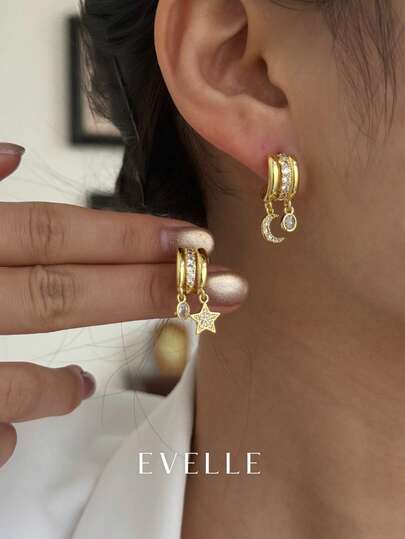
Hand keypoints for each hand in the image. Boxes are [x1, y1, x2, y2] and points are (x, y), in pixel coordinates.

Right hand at [0, 142, 246, 466]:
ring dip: (58, 387)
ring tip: (81, 386)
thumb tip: (15, 154)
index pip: (54, 233)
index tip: (197, 242)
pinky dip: (5, 435)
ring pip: (17, 382)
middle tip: (222, 288)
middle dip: (143, 292)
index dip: (127, 236)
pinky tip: (17, 431)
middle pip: (60, 295)